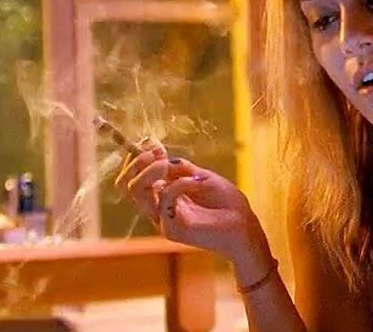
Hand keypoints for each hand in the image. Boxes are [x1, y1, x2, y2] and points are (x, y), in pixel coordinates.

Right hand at [115, 154, 270, 268]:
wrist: (244, 226)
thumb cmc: (227, 203)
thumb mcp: (202, 177)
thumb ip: (180, 168)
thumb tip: (157, 153)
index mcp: (163, 195)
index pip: (133, 178)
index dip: (137, 158)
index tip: (153, 143)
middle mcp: (158, 208)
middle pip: (127, 185)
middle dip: (136, 163)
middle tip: (155, 153)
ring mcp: (163, 219)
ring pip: (136, 192)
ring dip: (149, 171)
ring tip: (165, 163)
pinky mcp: (171, 229)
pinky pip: (164, 200)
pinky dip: (178, 184)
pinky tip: (196, 181)